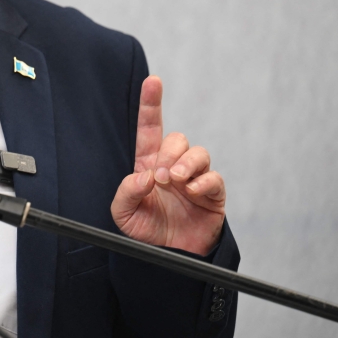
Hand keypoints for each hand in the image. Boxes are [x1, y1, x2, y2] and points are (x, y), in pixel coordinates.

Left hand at [110, 76, 224, 255]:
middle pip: (177, 139)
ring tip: (176, 180)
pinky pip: (214, 178)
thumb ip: (127, 191)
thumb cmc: (145, 230)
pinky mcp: (212, 195)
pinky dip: (204, 182)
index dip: (151, 104)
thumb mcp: (123, 213)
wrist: (168, 256)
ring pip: (198, 153)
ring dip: (187, 163)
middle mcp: (172, 167)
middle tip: (162, 176)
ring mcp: (194, 179)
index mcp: (148, 165)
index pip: (150, 128)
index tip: (153, 81)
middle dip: (170, 153)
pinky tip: (192, 191)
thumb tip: (146, 175)